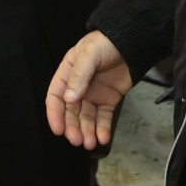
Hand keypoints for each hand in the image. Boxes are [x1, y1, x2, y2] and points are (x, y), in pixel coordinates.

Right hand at [46, 31, 132, 148]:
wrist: (131, 42)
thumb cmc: (105, 42)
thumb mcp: (89, 54)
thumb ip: (79, 76)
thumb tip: (69, 98)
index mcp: (67, 74)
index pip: (56, 97)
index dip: (55, 114)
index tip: (58, 129)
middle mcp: (78, 87)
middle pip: (71, 112)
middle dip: (73, 127)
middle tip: (77, 140)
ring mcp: (93, 95)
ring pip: (86, 118)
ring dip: (87, 131)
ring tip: (90, 143)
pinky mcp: (108, 100)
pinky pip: (103, 117)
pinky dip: (103, 129)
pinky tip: (103, 138)